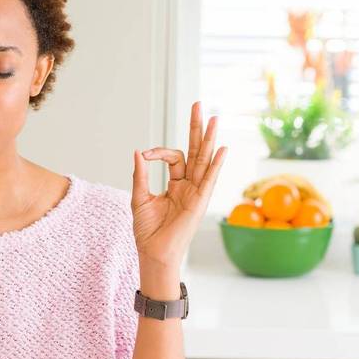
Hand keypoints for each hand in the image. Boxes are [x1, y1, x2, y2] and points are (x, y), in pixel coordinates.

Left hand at [132, 101, 227, 270]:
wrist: (154, 253)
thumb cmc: (148, 231)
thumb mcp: (140, 198)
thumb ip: (141, 175)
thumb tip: (138, 152)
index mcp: (176, 184)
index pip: (173, 157)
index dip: (158, 152)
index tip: (145, 155)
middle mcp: (190, 186)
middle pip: (195, 151)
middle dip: (196, 128)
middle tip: (199, 105)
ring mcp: (196, 193)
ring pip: (204, 160)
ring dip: (208, 139)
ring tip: (213, 118)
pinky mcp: (199, 202)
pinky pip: (209, 180)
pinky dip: (215, 164)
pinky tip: (220, 149)